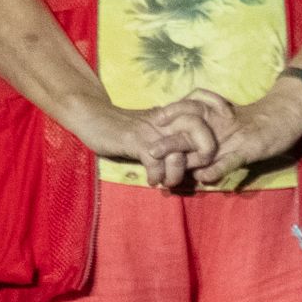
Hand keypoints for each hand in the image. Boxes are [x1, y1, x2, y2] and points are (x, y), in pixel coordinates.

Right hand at [74, 99, 217, 188]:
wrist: (94, 118)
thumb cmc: (124, 130)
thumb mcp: (152, 133)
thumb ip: (169, 143)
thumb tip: (186, 164)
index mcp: (173, 117)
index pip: (203, 123)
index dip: (207, 144)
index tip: (198, 164)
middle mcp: (166, 120)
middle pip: (199, 130)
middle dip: (201, 155)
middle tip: (190, 175)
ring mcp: (152, 129)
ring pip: (178, 151)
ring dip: (175, 174)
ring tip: (167, 183)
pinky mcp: (135, 139)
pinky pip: (155, 160)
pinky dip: (155, 176)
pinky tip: (151, 181)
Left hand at [147, 81, 301, 184]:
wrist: (288, 112)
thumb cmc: (258, 118)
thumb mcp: (233, 120)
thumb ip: (213, 128)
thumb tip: (193, 145)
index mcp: (216, 113)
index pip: (189, 110)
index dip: (171, 116)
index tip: (154, 124)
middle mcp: (221, 123)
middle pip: (190, 129)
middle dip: (169, 141)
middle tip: (150, 150)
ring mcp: (234, 136)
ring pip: (206, 146)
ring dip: (187, 157)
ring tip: (170, 170)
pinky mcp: (249, 148)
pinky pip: (230, 161)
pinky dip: (218, 170)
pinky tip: (205, 179)